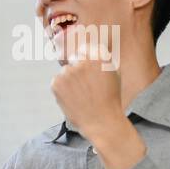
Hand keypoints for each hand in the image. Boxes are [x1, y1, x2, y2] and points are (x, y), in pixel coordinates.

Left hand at [50, 34, 144, 168]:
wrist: (101, 120)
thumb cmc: (110, 98)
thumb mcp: (113, 73)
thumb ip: (102, 58)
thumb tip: (91, 48)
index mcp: (98, 56)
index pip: (84, 48)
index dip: (84, 58)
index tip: (86, 69)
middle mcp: (81, 61)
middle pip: (73, 59)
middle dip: (76, 69)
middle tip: (84, 85)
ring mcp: (67, 72)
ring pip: (65, 71)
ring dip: (69, 80)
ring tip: (81, 94)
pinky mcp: (56, 82)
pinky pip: (57, 81)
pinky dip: (62, 88)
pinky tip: (73, 98)